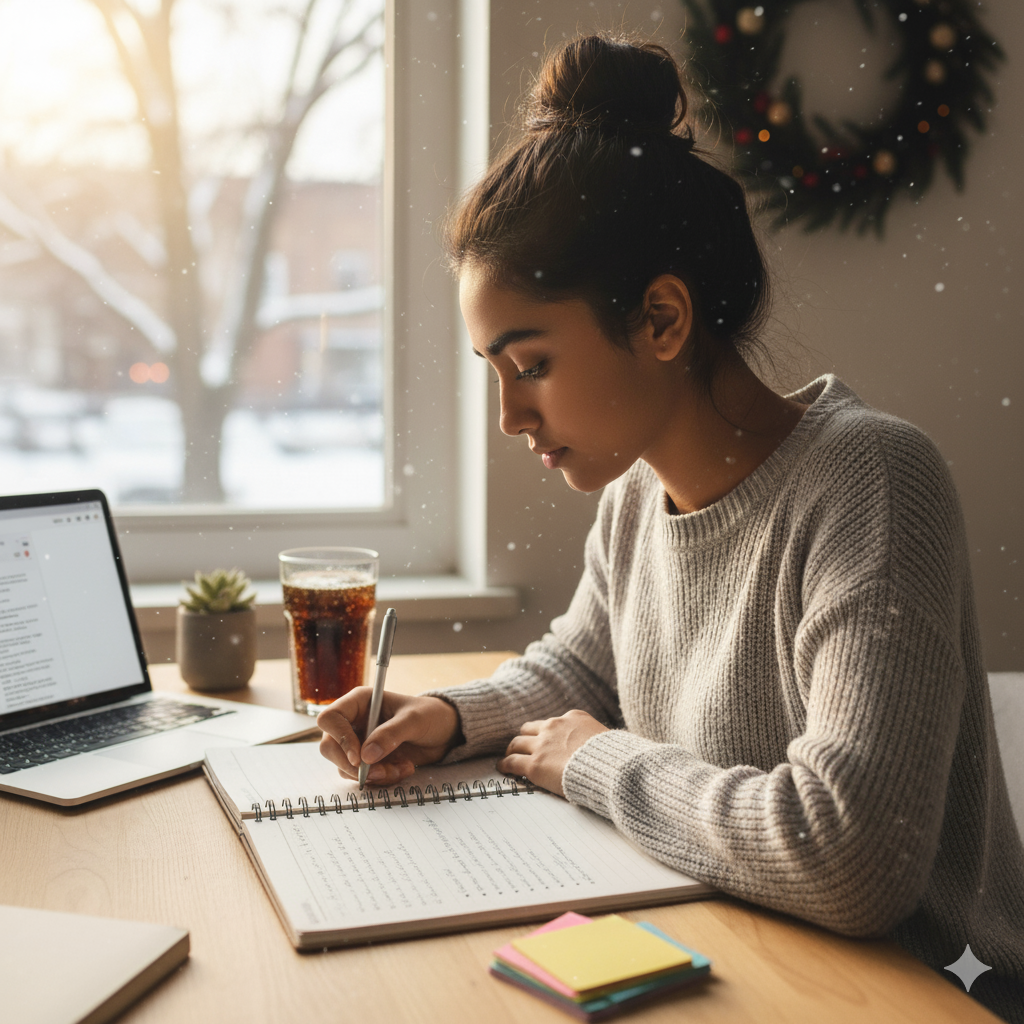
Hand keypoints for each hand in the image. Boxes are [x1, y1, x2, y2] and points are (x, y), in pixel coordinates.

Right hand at [317, 690, 461, 784]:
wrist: (444, 732)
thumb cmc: (429, 715)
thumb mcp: (414, 720)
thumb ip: (391, 734)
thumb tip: (366, 756)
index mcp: (359, 702)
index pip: (330, 718)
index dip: (339, 739)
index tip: (359, 759)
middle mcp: (354, 722)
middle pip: (330, 747)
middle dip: (354, 766)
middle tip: (382, 771)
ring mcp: (358, 742)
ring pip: (345, 767)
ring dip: (373, 774)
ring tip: (402, 767)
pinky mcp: (367, 760)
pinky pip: (361, 777)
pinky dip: (381, 779)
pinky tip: (402, 769)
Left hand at [498, 710, 607, 796]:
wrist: (610, 768)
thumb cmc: (614, 758)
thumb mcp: (606, 738)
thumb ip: (595, 740)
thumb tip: (600, 750)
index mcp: (574, 717)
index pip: (552, 723)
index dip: (545, 733)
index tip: (543, 739)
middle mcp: (555, 726)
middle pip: (529, 729)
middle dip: (525, 738)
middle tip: (520, 747)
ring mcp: (543, 744)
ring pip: (517, 743)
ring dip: (513, 749)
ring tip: (508, 757)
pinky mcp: (535, 764)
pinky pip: (512, 761)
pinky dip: (505, 764)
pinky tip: (502, 767)